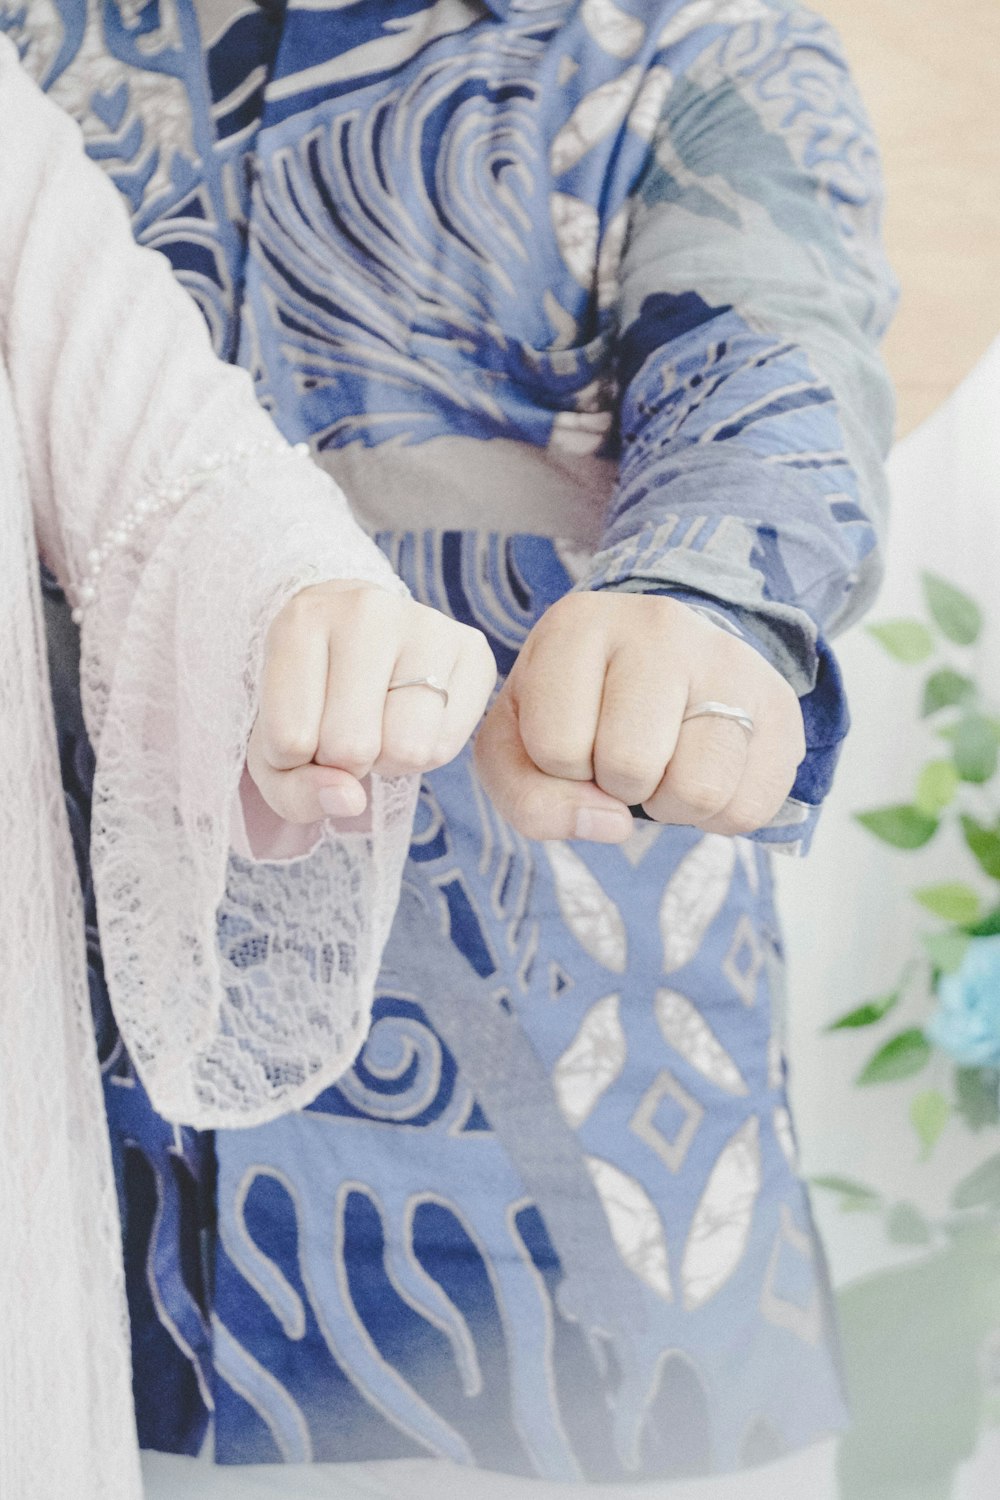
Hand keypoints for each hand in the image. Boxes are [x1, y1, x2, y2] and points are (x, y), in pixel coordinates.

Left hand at [248, 581, 496, 821]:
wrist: (357, 638)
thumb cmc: (309, 699)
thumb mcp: (274, 749)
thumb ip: (293, 790)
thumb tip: (350, 800)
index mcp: (301, 621)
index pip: (290, 740)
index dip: (292, 759)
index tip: (299, 725)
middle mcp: (366, 610)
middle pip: (352, 747)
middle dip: (343, 760)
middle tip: (343, 727)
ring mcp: (427, 624)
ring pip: (406, 749)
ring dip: (387, 761)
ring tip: (379, 724)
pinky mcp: (472, 648)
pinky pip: (445, 746)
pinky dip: (425, 754)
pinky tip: (411, 719)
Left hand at [474, 593, 804, 842]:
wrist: (663, 662)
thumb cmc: (576, 708)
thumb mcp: (519, 744)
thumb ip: (528, 797)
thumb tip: (611, 825)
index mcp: (577, 626)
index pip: (556, 746)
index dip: (559, 768)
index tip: (575, 737)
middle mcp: (659, 627)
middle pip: (631, 767)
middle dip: (618, 787)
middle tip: (624, 755)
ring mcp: (729, 661)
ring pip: (699, 790)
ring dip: (672, 806)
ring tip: (666, 765)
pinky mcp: (780, 703)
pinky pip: (750, 807)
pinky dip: (720, 815)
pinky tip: (706, 771)